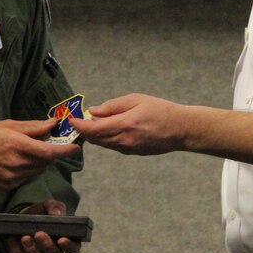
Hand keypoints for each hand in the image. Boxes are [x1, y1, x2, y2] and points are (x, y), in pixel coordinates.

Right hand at [0, 118, 80, 189]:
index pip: (49, 152)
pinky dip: (28, 169)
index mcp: (18, 145)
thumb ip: (34, 127)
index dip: (65, 151)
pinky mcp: (9, 185)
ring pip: (38, 170)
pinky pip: (27, 177)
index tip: (76, 148)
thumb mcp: (9, 125)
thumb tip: (53, 124)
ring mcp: (13, 177)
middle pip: (46, 162)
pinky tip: (16, 161)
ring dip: (40, 162)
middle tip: (49, 144)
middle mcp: (17, 163)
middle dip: (51, 154)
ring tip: (28, 151)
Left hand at [2, 198, 81, 252]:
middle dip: (47, 246)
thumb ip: (55, 207)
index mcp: (65, 240)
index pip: (73, 249)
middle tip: (39, 234)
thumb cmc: (40, 213)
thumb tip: (56, 214)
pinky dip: (17, 252)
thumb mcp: (48, 205)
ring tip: (25, 238)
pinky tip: (13, 240)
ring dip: (33, 252)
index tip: (62, 239)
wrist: (22, 217)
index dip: (69, 246)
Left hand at [69, 93, 184, 154]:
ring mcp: (128, 149)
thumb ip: (113, 106)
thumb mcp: (137, 100)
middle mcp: (124, 140)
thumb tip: (93, 111)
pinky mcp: (132, 153)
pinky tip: (107, 129)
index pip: (94, 129)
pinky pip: (112, 146)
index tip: (71, 119)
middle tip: (79, 119)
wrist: (181, 130)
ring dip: (94, 135)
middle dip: (84, 130)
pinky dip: (105, 139)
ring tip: (92, 123)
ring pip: (103, 144)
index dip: (79, 125)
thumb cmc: (161, 110)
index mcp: (125, 124)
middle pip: (95, 139)